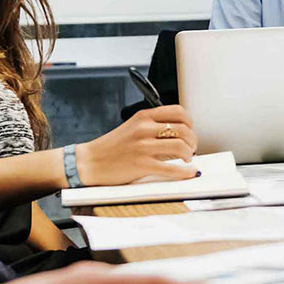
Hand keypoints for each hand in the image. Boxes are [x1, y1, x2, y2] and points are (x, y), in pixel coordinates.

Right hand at [78, 105, 197, 185]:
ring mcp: (143, 147)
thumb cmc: (111, 147)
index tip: (190, 130)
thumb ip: (152, 126)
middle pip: (183, 129)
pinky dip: (185, 172)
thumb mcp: (132, 127)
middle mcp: (144, 129)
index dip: (190, 122)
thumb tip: (179, 133)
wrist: (90, 162)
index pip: (178, 111)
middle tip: (191, 148)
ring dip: (189, 154)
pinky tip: (188, 172)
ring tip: (187, 158)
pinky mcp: (142, 165)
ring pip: (180, 146)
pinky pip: (171, 168)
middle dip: (193, 140)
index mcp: (143, 117)